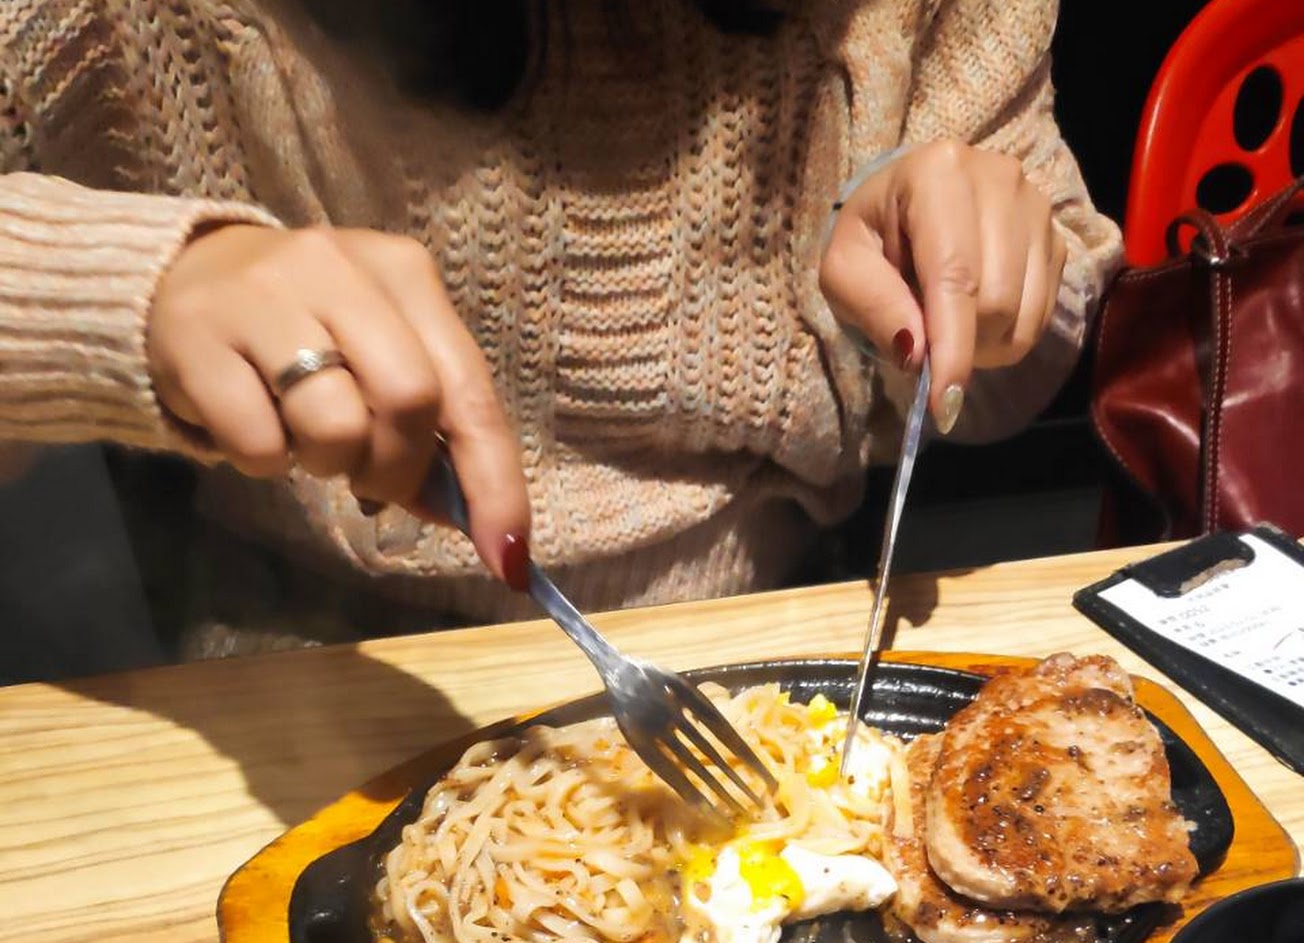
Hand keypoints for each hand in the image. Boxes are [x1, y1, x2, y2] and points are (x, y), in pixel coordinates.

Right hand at [148, 224, 530, 586]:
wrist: (179, 277)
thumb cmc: (306, 326)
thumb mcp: (376, 353)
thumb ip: (430, 426)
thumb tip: (480, 523)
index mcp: (405, 274)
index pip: (470, 389)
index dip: (495, 481)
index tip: (508, 554)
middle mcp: (341, 269)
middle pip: (410, 400)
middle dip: (399, 469)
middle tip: (369, 482)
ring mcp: (265, 296)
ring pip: (334, 424)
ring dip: (326, 463)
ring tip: (302, 437)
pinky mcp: (197, 335)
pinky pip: (257, 442)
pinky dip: (264, 461)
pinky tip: (252, 423)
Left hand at [819, 140, 1067, 432]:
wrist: (906, 204)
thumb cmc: (871, 236)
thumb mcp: (844, 269)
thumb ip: (874, 307)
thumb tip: (918, 356)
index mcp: (939, 174)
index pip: (955, 276)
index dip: (951, 346)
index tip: (944, 402)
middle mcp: (1001, 180)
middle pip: (996, 300)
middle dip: (959, 346)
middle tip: (923, 347)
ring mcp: (1037, 207)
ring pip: (1024, 312)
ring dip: (983, 345)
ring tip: (945, 325)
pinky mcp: (1056, 237)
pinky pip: (1043, 313)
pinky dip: (1008, 335)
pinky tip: (976, 316)